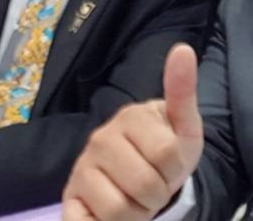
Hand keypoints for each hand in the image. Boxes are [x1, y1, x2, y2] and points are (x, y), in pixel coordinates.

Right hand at [62, 45, 203, 220]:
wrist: (144, 175)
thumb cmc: (166, 148)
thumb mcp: (184, 125)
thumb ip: (183, 92)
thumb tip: (182, 48)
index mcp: (131, 117)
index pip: (168, 155)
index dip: (177, 170)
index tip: (171, 165)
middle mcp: (100, 139)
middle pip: (145, 185)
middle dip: (158, 195)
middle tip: (155, 186)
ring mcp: (81, 170)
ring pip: (119, 211)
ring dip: (137, 216)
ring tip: (137, 200)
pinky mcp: (69, 199)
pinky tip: (111, 216)